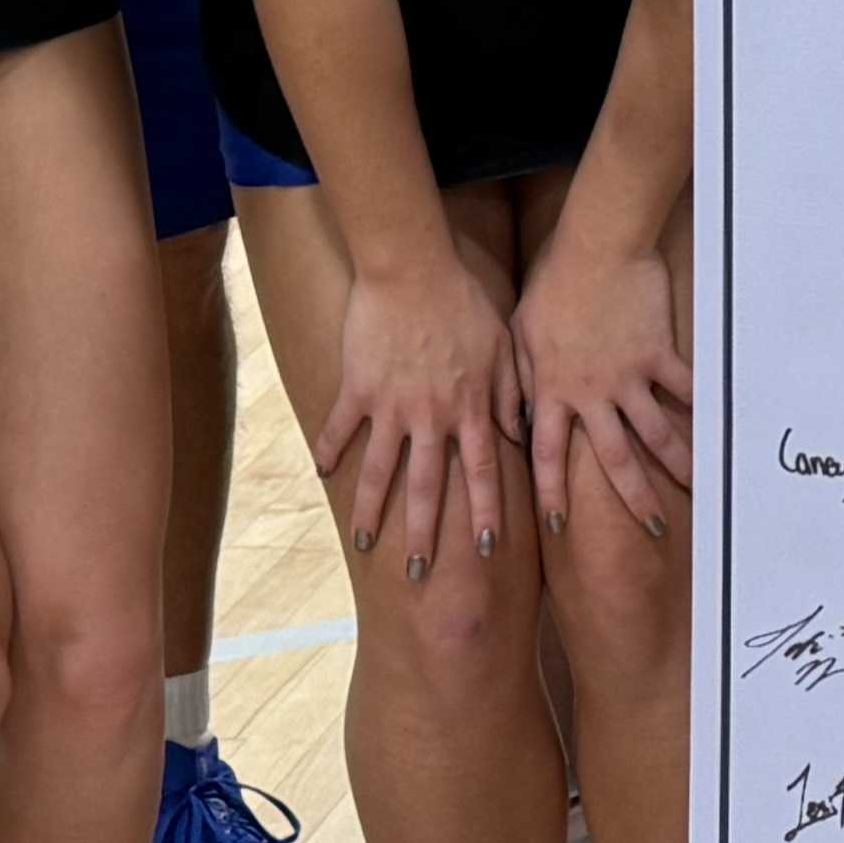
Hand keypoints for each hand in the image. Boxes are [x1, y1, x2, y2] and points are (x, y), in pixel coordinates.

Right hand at [321, 221, 520, 579]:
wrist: (412, 267)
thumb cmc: (465, 302)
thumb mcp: (504, 347)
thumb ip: (512, 394)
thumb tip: (522, 435)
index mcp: (471, 408)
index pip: (485, 472)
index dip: (487, 513)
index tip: (490, 551)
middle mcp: (431, 416)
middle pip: (429, 486)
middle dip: (426, 534)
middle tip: (420, 574)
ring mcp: (390, 405)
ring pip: (380, 470)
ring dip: (373, 511)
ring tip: (365, 545)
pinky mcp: (357, 386)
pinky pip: (340, 426)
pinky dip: (328, 448)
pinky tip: (321, 473)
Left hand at [518, 227, 695, 547]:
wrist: (596, 247)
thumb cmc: (552, 284)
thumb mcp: (519, 332)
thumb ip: (517, 380)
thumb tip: (513, 420)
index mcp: (552, 390)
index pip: (547, 454)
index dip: (550, 493)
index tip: (555, 528)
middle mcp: (592, 393)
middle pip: (613, 458)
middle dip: (633, 498)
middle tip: (654, 530)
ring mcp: (629, 375)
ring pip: (656, 432)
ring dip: (678, 464)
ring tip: (699, 487)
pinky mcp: (659, 354)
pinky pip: (685, 389)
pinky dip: (703, 409)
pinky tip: (721, 430)